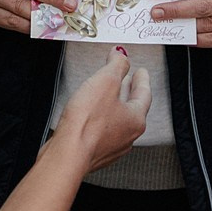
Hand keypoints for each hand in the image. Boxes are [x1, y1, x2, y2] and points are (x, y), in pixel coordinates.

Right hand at [51, 51, 151, 171]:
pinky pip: (103, 131)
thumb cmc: (87, 122)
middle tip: (127, 80)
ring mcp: (112, 147)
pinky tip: (91, 115)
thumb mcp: (105, 82)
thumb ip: (116, 65)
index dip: (142, 79)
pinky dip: (101, 119)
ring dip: (115, 105)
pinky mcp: (95, 153)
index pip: (144, 94)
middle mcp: (128, 135)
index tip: (141, 71)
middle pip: (133, 108)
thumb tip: (121, 55)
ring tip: (107, 95)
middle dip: (129, 91)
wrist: (67, 154)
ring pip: (118, 121)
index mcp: (136, 119)